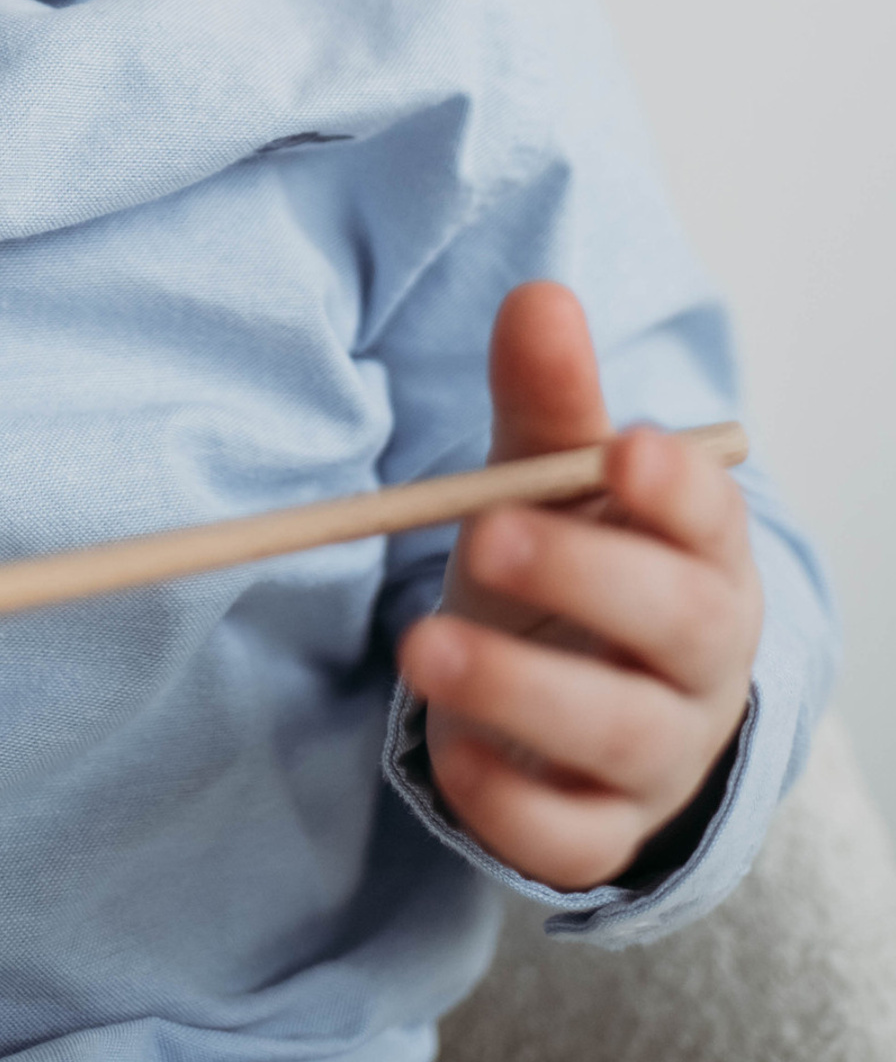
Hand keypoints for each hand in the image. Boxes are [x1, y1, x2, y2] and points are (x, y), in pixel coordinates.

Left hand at [397, 282, 761, 892]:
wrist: (578, 693)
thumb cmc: (573, 561)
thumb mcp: (553, 477)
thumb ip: (548, 396)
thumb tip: (540, 295)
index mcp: (701, 551)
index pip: (713, 517)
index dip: (675, 488)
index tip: (621, 448)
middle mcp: (701, 656)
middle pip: (679, 624)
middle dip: (583, 578)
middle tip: (484, 538)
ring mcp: (662, 752)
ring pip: (621, 734)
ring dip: (521, 689)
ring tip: (421, 647)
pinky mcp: (606, 830)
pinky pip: (573, 839)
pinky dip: (509, 801)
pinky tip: (448, 750)